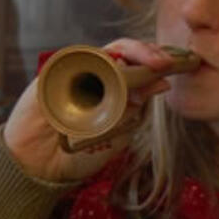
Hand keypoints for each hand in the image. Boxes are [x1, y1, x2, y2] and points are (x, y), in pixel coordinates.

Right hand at [3, 41, 188, 184]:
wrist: (40, 167)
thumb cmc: (78, 152)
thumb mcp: (117, 131)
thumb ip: (135, 107)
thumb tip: (162, 82)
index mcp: (110, 88)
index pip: (135, 65)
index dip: (156, 62)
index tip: (179, 65)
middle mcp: (92, 76)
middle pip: (123, 51)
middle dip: (146, 54)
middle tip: (163, 64)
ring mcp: (72, 73)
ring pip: (104, 53)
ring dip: (127, 60)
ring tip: (145, 70)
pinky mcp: (52, 74)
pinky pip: (77, 63)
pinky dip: (97, 69)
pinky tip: (112, 80)